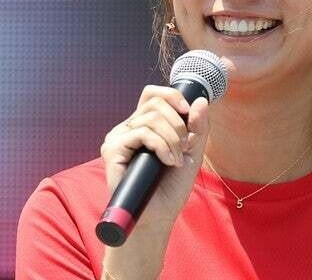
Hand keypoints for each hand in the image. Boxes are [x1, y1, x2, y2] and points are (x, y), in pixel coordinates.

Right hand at [100, 85, 209, 226]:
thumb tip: (200, 100)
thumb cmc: (171, 186)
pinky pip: (141, 133)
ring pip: (151, 118)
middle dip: (178, 124)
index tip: (187, 112)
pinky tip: (167, 161)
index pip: (152, 94)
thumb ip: (198, 127)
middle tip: (185, 147)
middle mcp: (128, 128)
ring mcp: (118, 138)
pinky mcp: (112, 150)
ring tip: (177, 159)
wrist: (158, 216)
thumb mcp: (192, 152)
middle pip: (155, 103)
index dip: (171, 95)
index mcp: (143, 125)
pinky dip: (161, 145)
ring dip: (173, 138)